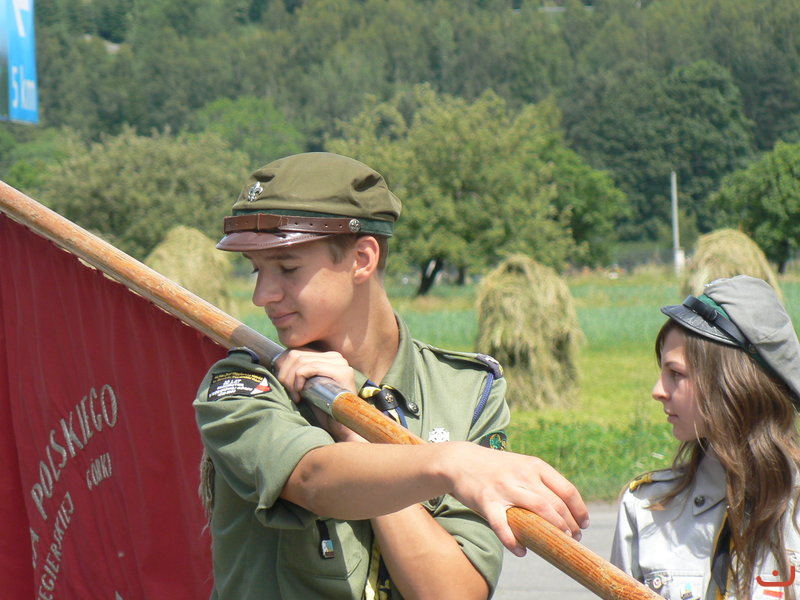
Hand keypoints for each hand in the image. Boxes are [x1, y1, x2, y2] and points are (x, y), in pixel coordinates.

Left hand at [274, 348, 364, 442]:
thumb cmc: (322, 409)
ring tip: (295, 395)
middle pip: (296, 354)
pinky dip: (298, 379)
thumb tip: (277, 363)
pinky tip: (300, 393)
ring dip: (290, 380)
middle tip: (287, 392)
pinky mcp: (342, 371)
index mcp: (327, 357)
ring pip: (301, 360)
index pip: (296, 351)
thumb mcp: (306, 386)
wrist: (341, 426)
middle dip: (284, 374)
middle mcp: (335, 357)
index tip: (282, 385)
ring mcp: (340, 363)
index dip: (282, 367)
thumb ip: (297, 372)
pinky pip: (310, 367)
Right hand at [441, 442, 588, 555]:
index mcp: (534, 466)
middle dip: (569, 525)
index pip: (566, 489)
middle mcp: (522, 475)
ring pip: (536, 510)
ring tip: (556, 544)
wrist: (460, 461)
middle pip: (555, 503)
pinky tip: (521, 551)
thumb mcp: (521, 465)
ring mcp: (504, 487)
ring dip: (551, 530)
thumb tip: (564, 509)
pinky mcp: (486, 500)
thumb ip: (540, 481)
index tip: (584, 524)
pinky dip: (512, 540)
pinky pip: (502, 524)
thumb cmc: (495, 468)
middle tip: (572, 538)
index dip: (579, 510)